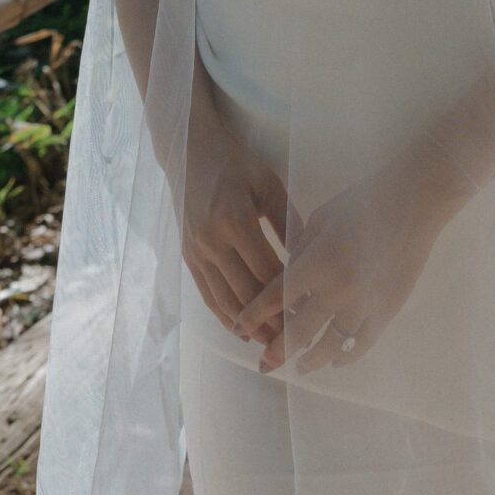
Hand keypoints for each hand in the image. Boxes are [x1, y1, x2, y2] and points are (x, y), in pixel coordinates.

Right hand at [183, 87, 299, 342]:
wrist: (190, 152)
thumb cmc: (236, 163)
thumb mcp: (268, 184)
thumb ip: (287, 221)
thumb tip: (307, 258)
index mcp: (235, 220)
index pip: (265, 271)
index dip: (286, 296)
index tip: (307, 312)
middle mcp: (212, 240)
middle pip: (244, 293)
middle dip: (269, 320)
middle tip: (292, 340)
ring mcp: (196, 251)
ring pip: (224, 301)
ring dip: (246, 326)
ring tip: (269, 342)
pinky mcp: (187, 257)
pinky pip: (207, 295)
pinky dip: (224, 316)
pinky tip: (241, 329)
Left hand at [231, 154, 459, 373]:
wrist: (414, 201)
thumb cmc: (364, 200)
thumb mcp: (323, 218)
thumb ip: (301, 250)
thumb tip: (286, 279)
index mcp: (316, 262)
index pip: (276, 297)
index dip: (254, 316)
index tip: (240, 330)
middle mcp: (337, 289)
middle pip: (298, 332)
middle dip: (276, 352)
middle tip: (263, 365)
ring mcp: (364, 304)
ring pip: (330, 346)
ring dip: (310, 360)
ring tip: (299, 367)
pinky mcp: (386, 309)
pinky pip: (362, 343)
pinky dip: (346, 356)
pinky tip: (336, 360)